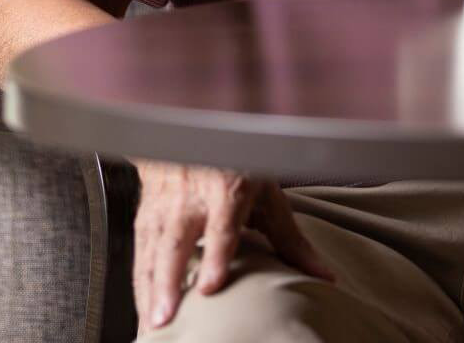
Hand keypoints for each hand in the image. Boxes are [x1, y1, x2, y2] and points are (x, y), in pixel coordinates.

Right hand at [133, 161, 334, 328]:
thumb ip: (291, 240)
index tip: (209, 287)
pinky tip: (144, 311)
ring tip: (152, 326)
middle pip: (176, 243)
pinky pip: (139, 254)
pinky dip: (139, 286)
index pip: (221, 227)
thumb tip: (325, 276)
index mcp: (227, 190)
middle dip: (168, 282)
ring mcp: (164, 208)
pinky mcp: (145, 216)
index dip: (215, 256)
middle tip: (165, 318)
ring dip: (149, 291)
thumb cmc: (236, 169)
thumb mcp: (268, 197)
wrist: (190, 139)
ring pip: (151, 252)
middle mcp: (191, 199)